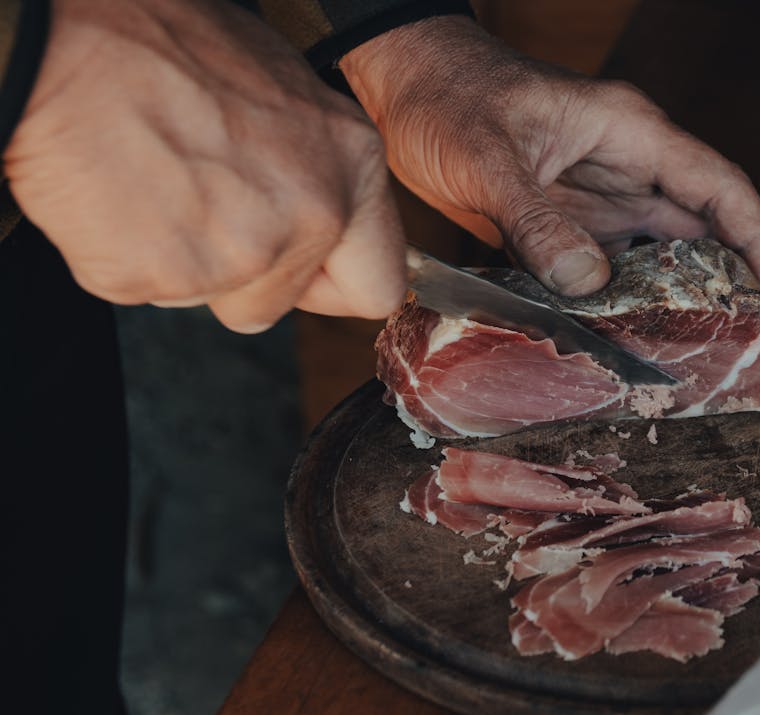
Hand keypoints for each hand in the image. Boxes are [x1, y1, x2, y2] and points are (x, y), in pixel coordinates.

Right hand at [3, 0, 404, 332]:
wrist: (60, 44)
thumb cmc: (160, 45)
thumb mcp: (279, 87)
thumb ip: (316, 164)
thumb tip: (323, 203)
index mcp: (351, 166)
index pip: (377, 283)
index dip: (332, 284)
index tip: (307, 274)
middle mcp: (310, 214)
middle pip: (283, 303)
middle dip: (246, 280)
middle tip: (203, 214)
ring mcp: (240, 253)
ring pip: (214, 297)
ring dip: (183, 262)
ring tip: (153, 185)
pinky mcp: (164, 276)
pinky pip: (148, 290)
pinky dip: (126, 256)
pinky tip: (117, 196)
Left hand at [340, 16, 759, 316]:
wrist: (402, 85)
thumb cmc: (447, 95)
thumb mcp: (489, 159)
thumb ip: (537, 222)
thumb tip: (587, 282)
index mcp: (629, 132)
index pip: (720, 188)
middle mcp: (626, 165)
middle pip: (704, 228)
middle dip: (733, 283)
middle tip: (749, 345)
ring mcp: (599, 197)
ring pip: (661, 253)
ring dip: (681, 299)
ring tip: (701, 355)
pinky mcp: (569, 222)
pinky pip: (614, 266)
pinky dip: (628, 301)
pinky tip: (632, 338)